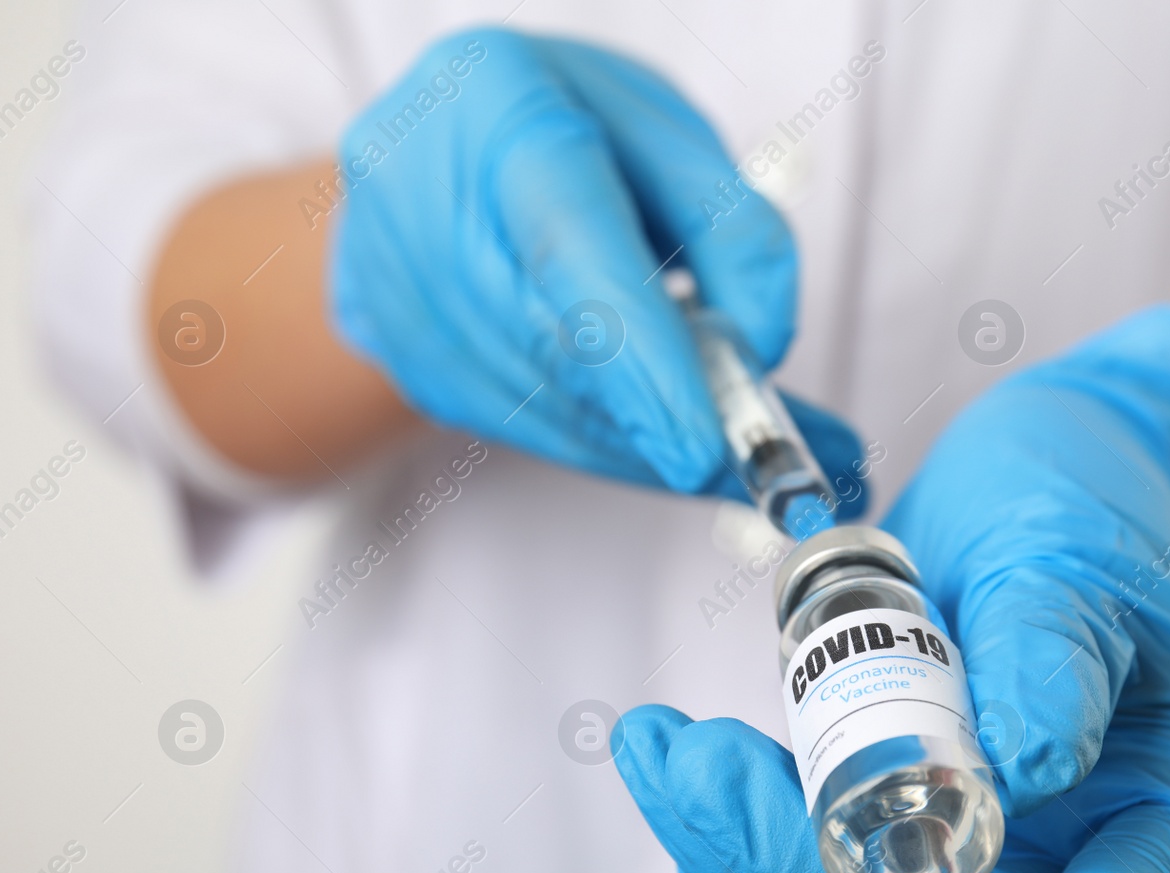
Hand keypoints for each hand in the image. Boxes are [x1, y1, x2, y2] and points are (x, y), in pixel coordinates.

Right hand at [330, 29, 862, 505]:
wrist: (433, 137)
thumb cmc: (570, 120)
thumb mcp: (675, 133)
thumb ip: (735, 229)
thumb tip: (761, 352)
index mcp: (498, 104)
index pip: (572, 251)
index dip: (640, 357)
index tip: (702, 450)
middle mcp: (418, 197)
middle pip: (559, 350)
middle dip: (671, 425)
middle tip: (773, 472)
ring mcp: (396, 289)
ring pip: (544, 409)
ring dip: (649, 447)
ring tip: (737, 454)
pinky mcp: (402, 357)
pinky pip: (522, 427)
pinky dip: (610, 442)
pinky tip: (662, 433)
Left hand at [615, 306, 1169, 872]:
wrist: (1042, 475)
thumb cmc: (1087, 501)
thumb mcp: (1075, 554)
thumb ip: (1050, 659)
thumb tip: (1022, 776)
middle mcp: (1088, 869)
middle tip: (698, 769)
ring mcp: (989, 868)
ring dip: (740, 868)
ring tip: (666, 749)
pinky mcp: (904, 841)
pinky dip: (733, 848)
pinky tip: (688, 767)